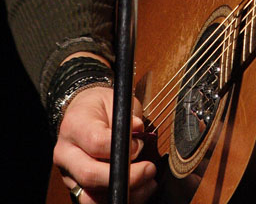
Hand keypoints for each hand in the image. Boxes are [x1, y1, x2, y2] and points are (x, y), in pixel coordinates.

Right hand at [54, 85, 156, 203]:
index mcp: (74, 126)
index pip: (95, 142)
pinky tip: (139, 190)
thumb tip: (138, 132)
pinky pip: (97, 202)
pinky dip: (120, 198)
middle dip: (125, 177)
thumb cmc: (101, 107)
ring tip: (148, 184)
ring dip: (125, 194)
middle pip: (90, 175)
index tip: (140, 144)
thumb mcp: (115, 101)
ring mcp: (68, 175)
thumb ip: (127, 117)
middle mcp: (66, 154)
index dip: (122, 147)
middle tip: (149, 169)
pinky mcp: (76, 189)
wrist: (81, 114)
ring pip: (91, 197)